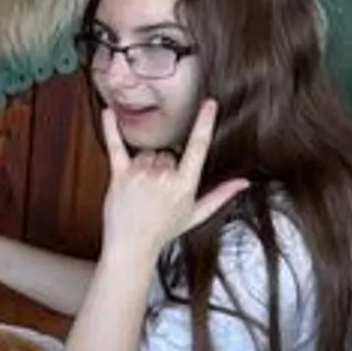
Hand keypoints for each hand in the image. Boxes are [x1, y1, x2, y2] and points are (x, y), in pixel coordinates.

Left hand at [99, 99, 248, 260]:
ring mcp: (140, 175)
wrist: (132, 246)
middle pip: (167, 153)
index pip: (198, 147)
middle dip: (164, 166)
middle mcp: (163, 177)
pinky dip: (110, 129)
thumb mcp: (197, 214)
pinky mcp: (119, 176)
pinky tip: (107, 112)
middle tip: (157, 191)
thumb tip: (243, 182)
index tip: (209, 104)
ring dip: (145, 165)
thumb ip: (220, 195)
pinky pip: (115, 147)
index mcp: (184, 185)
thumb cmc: (163, 231)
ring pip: (147, 153)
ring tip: (142, 189)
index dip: (205, 123)